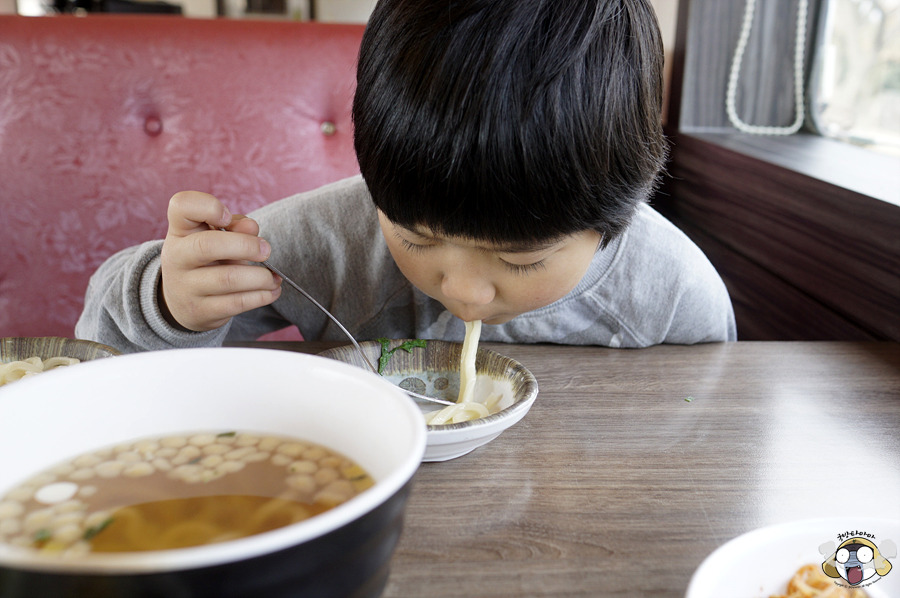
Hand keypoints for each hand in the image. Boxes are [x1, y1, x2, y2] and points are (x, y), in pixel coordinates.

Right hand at [159, 191, 281, 330]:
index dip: (209, 206)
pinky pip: (236, 303)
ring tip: (273, 277)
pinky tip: (271, 290)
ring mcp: (186, 286)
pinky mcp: (201, 311)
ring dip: (260, 277)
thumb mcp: (214, 237)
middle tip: (266, 250)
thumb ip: (234, 226)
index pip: (182, 206)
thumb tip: (251, 228)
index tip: (228, 217)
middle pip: (208, 245)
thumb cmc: (206, 259)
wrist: (182, 302)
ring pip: (228, 279)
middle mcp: (177, 257)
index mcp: (180, 230)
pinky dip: (261, 296)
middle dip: (245, 246)